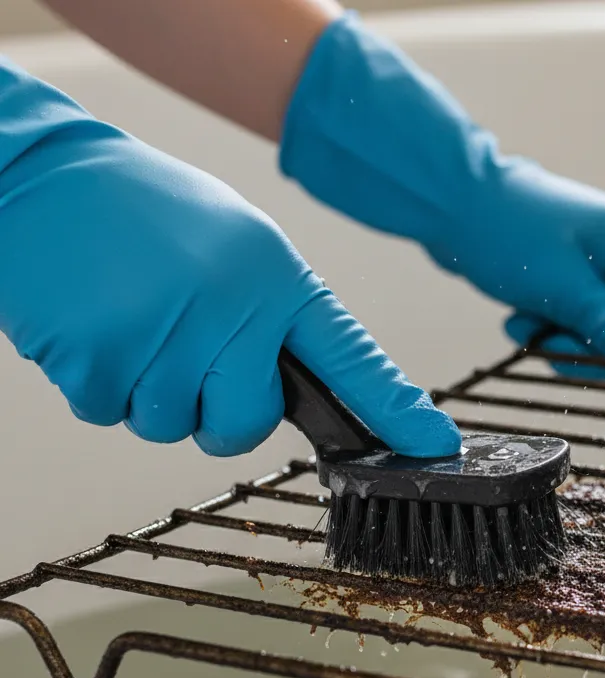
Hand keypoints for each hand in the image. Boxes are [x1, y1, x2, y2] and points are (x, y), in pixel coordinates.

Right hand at [0, 59, 459, 458]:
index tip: (433, 444)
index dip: (394, 408)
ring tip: (132, 317)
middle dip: (216, 413)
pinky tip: (95, 322)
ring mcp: (165, 337)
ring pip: (170, 427)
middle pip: (245, 426)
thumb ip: (270, 317)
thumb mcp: (235, 247)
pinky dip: (98, 383)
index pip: (350, 357)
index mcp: (273, 280)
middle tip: (185, 354)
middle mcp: (231, 310)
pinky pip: (110, 415)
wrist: (39, 174)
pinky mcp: (99, 360)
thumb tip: (297, 392)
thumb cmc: (142, 213)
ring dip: (149, 392)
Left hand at [430, 162, 604, 386]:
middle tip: (560, 351)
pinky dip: (547, 332)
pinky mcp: (568, 281)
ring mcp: (597, 269)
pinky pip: (573, 325)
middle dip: (602, 354)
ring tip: (531, 329)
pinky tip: (519, 318)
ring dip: (568, 346)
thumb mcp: (564, 290)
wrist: (450, 201)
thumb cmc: (504, 231)